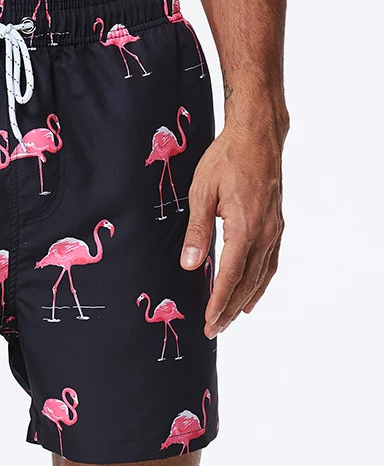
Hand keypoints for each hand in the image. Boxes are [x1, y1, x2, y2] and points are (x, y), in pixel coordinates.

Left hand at [179, 106, 286, 338]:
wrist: (258, 135)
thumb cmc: (226, 159)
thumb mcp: (202, 191)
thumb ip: (196, 230)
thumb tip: (189, 264)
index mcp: (245, 226)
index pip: (230, 274)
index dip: (219, 301)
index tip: (209, 322)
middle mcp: (265, 232)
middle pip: (247, 282)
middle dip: (230, 309)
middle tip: (214, 330)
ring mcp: (274, 228)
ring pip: (261, 275)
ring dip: (245, 300)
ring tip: (231, 320)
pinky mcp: (276, 223)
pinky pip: (271, 261)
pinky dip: (261, 283)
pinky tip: (253, 295)